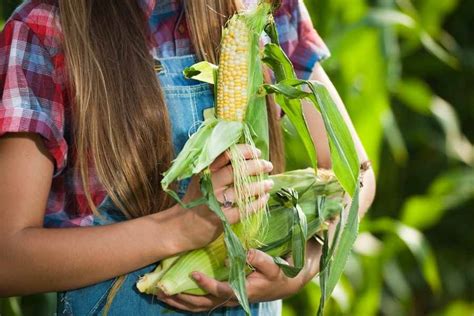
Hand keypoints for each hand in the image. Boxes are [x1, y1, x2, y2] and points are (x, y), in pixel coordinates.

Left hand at [157, 241, 322, 311]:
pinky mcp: (221, 296)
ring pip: (199, 306)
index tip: (193, 273)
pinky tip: (172, 294)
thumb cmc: (277, 274)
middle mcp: (230, 298)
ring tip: (160, 293)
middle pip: (202, 304)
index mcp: (242, 291)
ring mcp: (224, 300)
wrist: (282, 285)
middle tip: (163, 290)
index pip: (221, 291)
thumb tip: (242, 254)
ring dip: (179, 301)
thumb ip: (260, 260)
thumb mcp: (273, 266)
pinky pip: (201, 303)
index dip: (207, 284)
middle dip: (182, 298)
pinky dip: (185, 301)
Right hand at [176, 144, 273, 250]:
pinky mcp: (221, 218)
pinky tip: (263, 199)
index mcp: (205, 171)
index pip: (227, 154)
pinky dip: (257, 203)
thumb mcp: (201, 180)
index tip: (257, 152)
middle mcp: (210, 184)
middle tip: (268, 166)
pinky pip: (244, 209)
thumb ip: (217, 169)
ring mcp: (215, 201)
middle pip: (237, 170)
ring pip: (243, 189)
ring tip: (269, 183)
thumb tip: (245, 158)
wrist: (179, 228)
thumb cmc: (195, 201)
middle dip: (257, 166)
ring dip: (260, 185)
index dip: (245, 151)